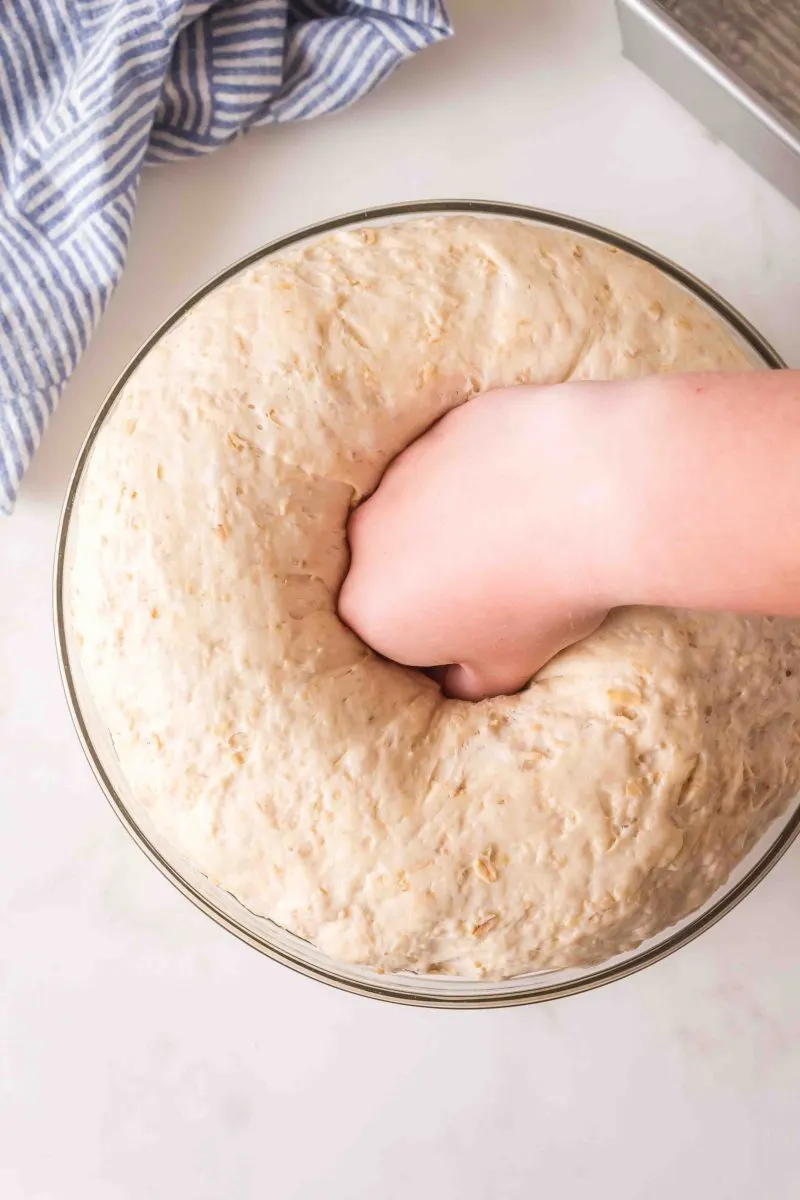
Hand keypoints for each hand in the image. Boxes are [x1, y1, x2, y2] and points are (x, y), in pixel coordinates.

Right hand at [338, 384, 624, 699]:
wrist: (595, 493)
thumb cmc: (545, 597)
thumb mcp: (510, 666)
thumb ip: (467, 681)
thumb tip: (454, 679)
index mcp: (369, 610)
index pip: (386, 637)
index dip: (436, 640)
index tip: (486, 634)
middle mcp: (364, 541)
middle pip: (393, 569)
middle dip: (434, 578)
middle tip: (504, 581)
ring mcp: (398, 476)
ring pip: (419, 510)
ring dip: (454, 523)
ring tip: (524, 531)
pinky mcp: (438, 429)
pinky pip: (453, 462)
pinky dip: (481, 475)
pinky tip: (531, 485)